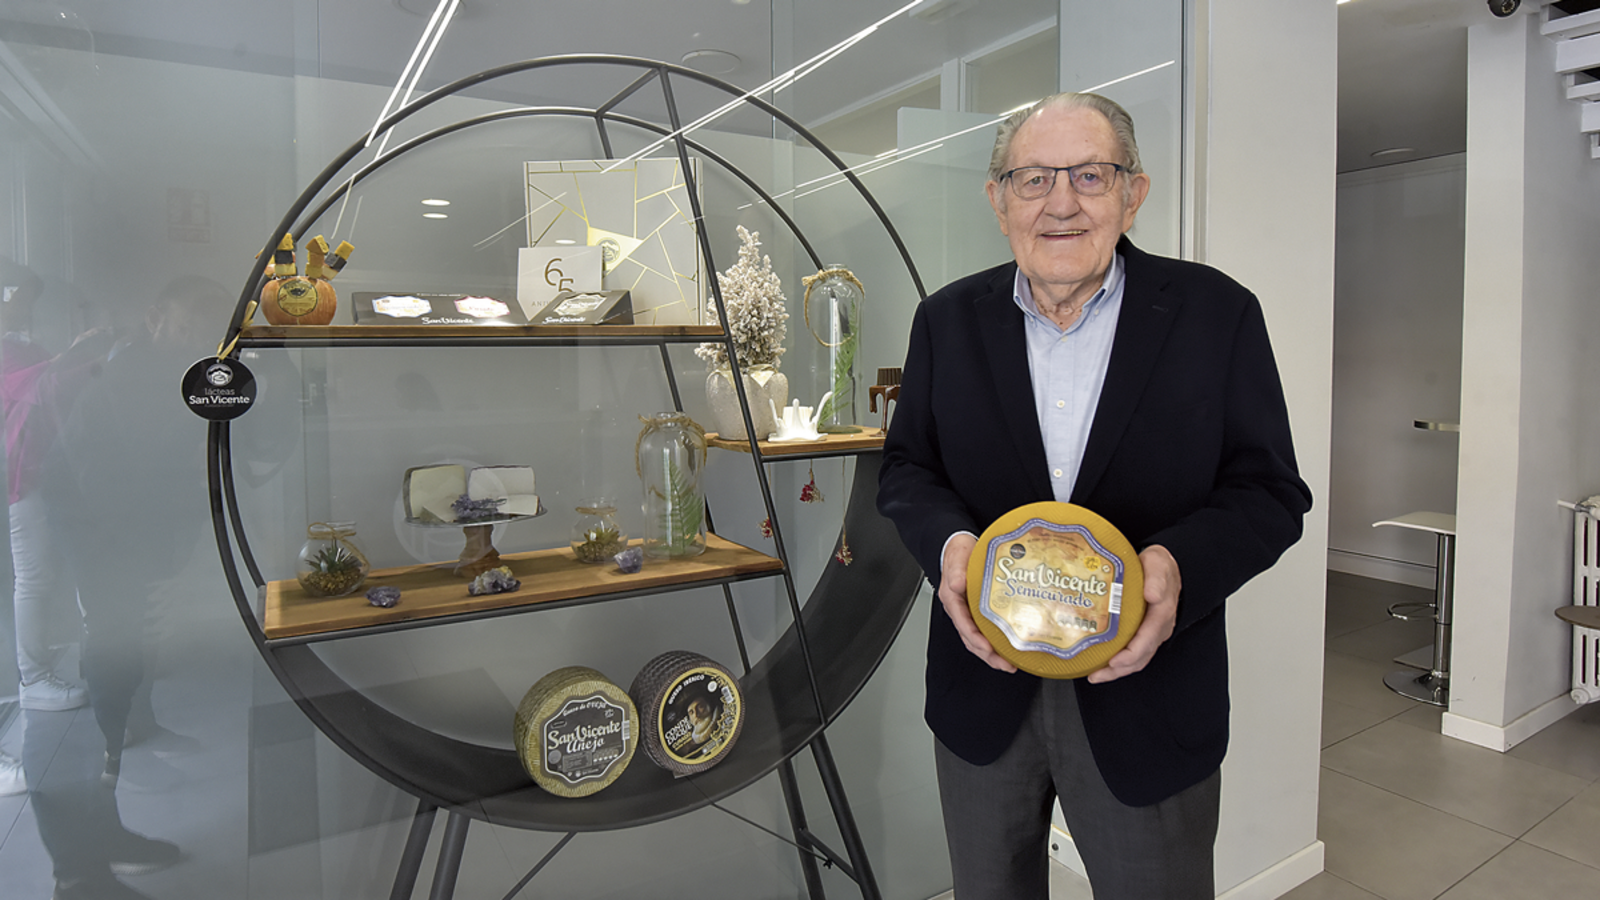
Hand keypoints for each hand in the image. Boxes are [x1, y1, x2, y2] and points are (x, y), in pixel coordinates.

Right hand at [938, 533, 1016, 672]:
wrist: (960, 545)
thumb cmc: (957, 552)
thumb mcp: (956, 557)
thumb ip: (956, 571)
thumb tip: (957, 584)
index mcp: (952, 600)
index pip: (963, 624)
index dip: (975, 638)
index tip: (988, 648)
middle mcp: (960, 610)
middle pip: (972, 639)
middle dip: (988, 655)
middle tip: (1006, 664)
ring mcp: (969, 612)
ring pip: (978, 639)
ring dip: (993, 653)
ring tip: (1010, 663)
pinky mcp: (978, 610)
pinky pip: (986, 630)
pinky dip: (996, 641)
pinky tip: (1009, 646)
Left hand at [1088, 544, 1179, 683]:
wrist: (1163, 567)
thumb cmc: (1159, 566)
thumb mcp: (1159, 564)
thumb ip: (1156, 579)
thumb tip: (1152, 594)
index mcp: (1162, 613)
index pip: (1148, 639)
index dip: (1132, 653)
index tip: (1115, 661)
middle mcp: (1158, 628)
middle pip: (1141, 656)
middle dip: (1119, 669)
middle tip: (1097, 674)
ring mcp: (1151, 633)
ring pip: (1137, 659)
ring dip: (1117, 671)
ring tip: (1095, 675)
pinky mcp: (1143, 634)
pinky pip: (1132, 652)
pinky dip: (1117, 662)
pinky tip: (1100, 664)